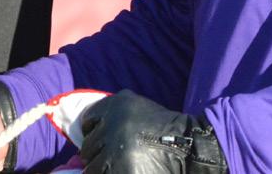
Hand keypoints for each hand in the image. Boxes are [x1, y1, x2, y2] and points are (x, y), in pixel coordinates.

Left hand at [79, 90, 227, 173]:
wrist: (188, 146)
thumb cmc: (163, 127)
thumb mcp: (136, 108)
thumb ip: (110, 115)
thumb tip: (83, 137)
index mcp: (115, 105)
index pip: (88, 121)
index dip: (95, 132)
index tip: (104, 139)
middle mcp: (112, 125)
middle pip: (88, 147)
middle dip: (99, 153)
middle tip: (115, 157)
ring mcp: (116, 150)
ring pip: (92, 167)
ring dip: (103, 168)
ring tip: (121, 166)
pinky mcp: (122, 170)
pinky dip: (110, 173)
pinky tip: (123, 170)